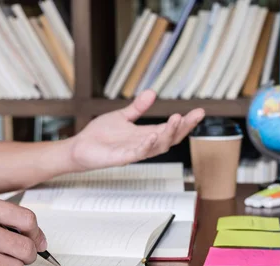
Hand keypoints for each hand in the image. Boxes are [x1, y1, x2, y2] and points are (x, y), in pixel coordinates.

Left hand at [68, 90, 204, 170]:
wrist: (80, 148)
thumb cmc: (100, 135)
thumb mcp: (122, 117)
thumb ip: (138, 107)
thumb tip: (152, 92)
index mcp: (146, 134)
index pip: (170, 129)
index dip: (185, 122)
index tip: (199, 111)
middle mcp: (144, 144)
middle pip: (170, 138)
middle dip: (183, 128)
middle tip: (192, 115)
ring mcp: (134, 152)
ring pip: (158, 146)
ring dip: (168, 134)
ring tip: (176, 119)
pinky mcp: (122, 158)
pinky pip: (138, 154)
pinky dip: (147, 146)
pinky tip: (153, 136)